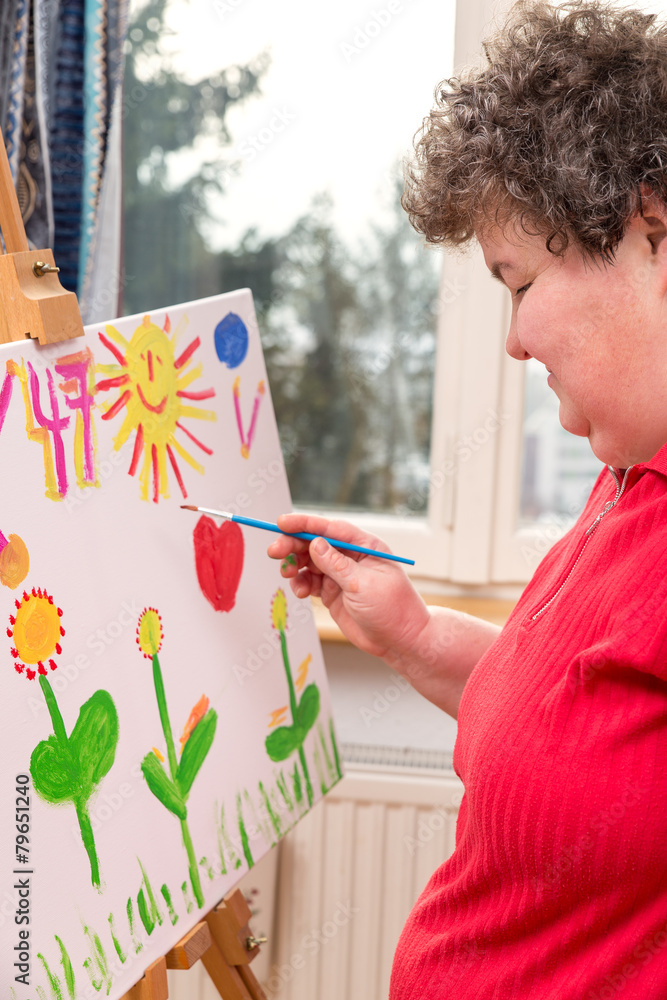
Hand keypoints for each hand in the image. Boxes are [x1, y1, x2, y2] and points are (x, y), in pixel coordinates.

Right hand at [267, 513, 429, 660]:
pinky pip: (310, 581)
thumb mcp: (363, 585)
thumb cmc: (393, 610)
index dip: (305, 524)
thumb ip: (337, 564)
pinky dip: (300, 583)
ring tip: (288, 574)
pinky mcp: (333, 591)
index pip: (331, 528)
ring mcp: (341, 574)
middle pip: (315, 543)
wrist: (400, 641)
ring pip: (309, 561)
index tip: (282, 523)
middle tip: (274, 552)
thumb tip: (315, 543)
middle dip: (293, 545)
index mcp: (365, 546)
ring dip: (294, 565)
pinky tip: (299, 591)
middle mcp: (351, 556)